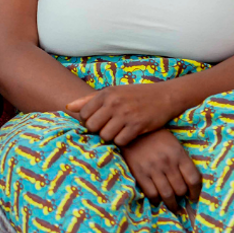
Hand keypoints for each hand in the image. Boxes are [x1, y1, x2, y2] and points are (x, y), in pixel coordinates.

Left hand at [67, 82, 188, 144]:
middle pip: (92, 127)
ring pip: (105, 136)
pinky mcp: (137, 125)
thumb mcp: (114, 92)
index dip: (88, 122)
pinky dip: (123, 141)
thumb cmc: (137, 95)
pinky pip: (120, 141)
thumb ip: (89, 99)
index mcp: (107, 93)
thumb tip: (68, 107)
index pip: (84, 114)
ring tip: (119, 131)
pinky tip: (129, 134)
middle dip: (98, 131)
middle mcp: (114, 103)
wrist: (166, 96)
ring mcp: (126, 114)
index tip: (98, 122)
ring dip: (111, 137)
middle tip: (108, 129)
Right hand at [121, 132, 200, 212]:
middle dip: (182, 198)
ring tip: (173, 207)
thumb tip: (188, 183)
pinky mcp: (140, 173)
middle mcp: (168, 163)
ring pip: (167, 194)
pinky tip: (158, 201)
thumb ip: (182, 161)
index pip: (193, 179)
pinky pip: (151, 193)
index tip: (193, 197)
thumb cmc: (157, 138)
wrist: (133, 132)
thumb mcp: (174, 144)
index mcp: (179, 154)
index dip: (196, 192)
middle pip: (180, 189)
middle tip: (182, 202)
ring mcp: (153, 169)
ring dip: (171, 204)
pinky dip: (156, 201)